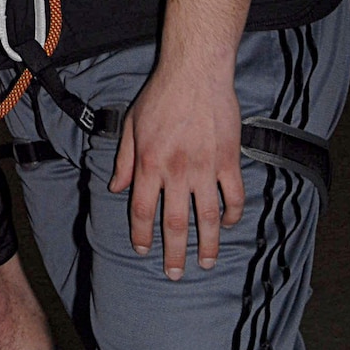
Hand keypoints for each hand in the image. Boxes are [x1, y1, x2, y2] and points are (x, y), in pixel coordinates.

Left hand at [109, 59, 243, 276]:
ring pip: (207, 217)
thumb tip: (115, 187)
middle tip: (175, 275)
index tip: (142, 250)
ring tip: (205, 263)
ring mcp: (205, 168)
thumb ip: (124, 160)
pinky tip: (227, 225)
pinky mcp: (228, 160)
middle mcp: (176, 172)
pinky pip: (233, 196)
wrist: (195, 74)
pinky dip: (232, 215)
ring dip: (206, 244)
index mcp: (149, 164)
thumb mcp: (131, 125)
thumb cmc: (160, 96)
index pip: (143, 210)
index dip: (142, 235)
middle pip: (174, 223)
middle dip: (174, 253)